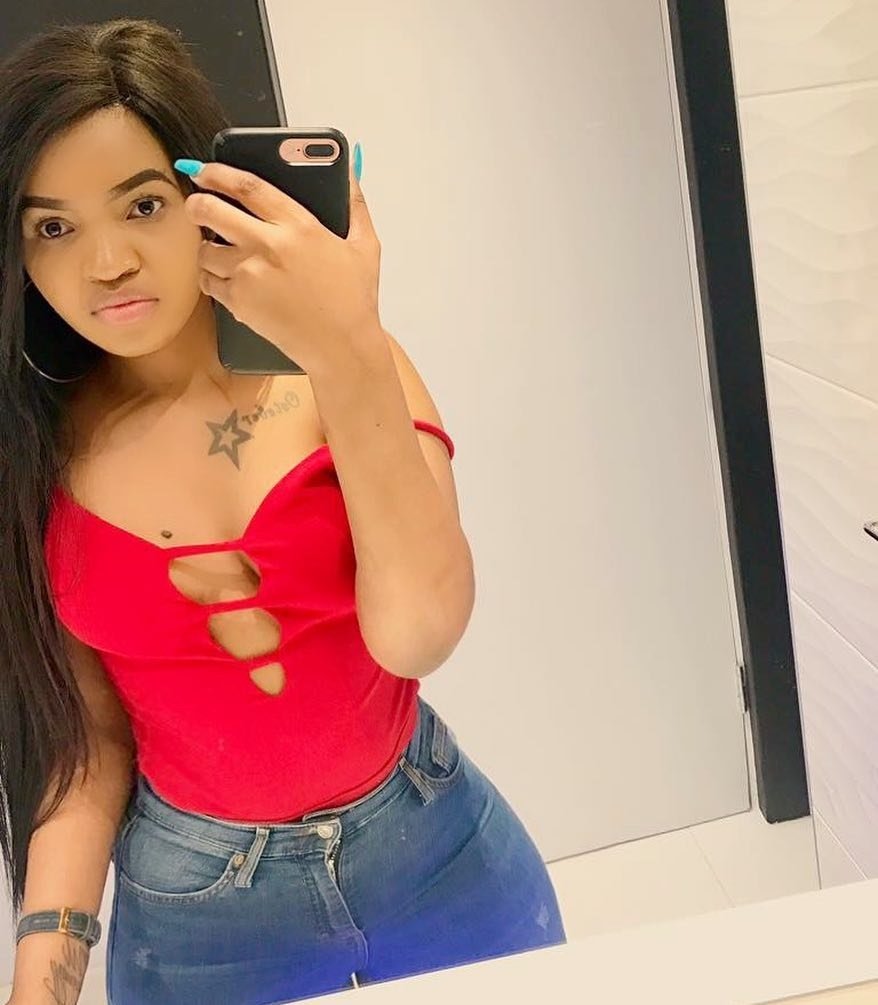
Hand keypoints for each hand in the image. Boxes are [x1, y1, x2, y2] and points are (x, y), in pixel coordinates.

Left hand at [179, 151, 382, 373]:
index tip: (204, 169)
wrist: (342, 347)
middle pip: (211, 210)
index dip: (219, 172)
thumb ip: (354, 203)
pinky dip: (210, 277)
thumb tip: (349, 170)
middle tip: (195, 205)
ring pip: (204, 249)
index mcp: (299, 225)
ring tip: (217, 250)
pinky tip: (223, 278)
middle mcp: (270, 246)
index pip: (248, 186)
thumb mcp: (365, 245)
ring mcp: (250, 275)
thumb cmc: (354, 299)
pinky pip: (208, 281)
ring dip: (205, 246)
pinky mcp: (240, 303)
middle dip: (195, 203)